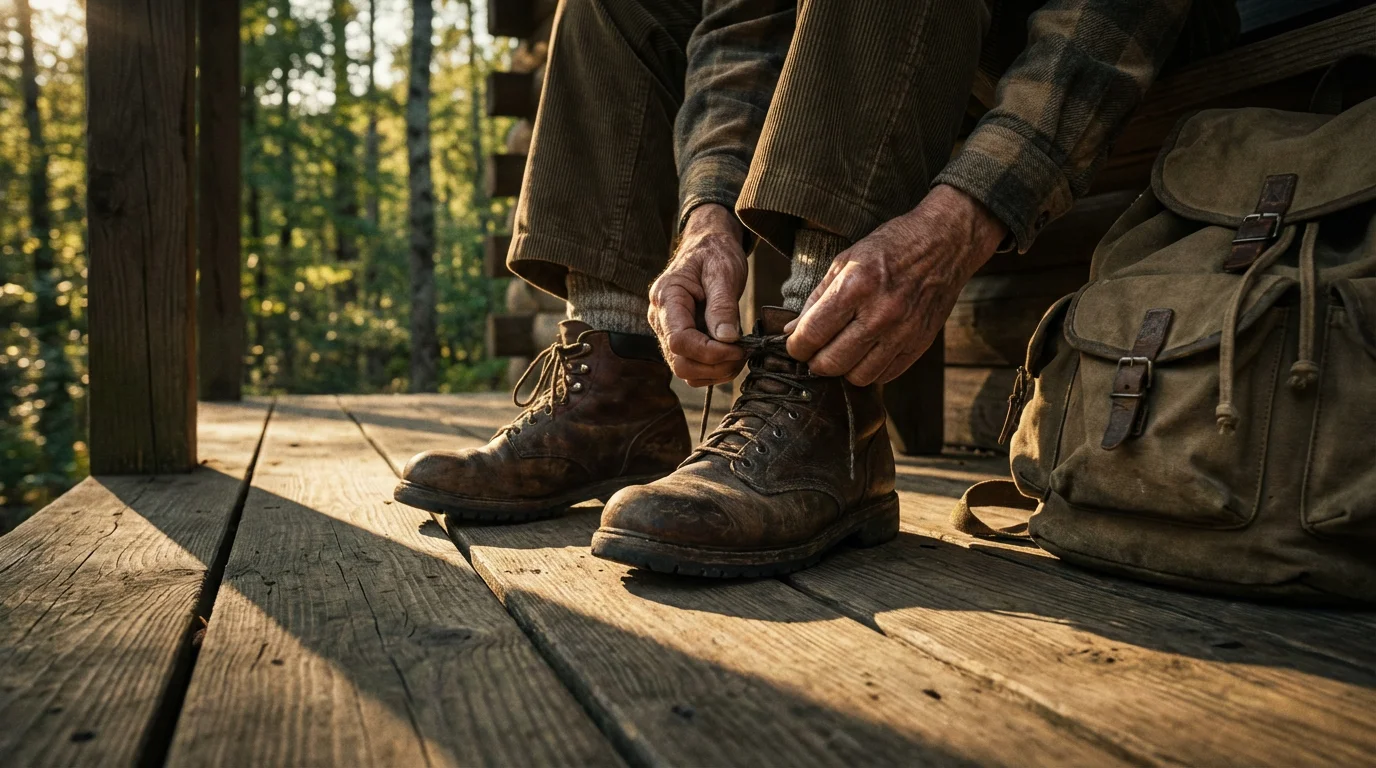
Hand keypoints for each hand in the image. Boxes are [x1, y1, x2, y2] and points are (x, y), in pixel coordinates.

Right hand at [648, 204, 748, 386]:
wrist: (708, 247)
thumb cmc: (715, 253)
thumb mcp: (723, 272)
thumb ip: (723, 305)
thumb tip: (727, 339)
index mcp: (667, 298)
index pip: (679, 341)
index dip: (709, 352)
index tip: (738, 348)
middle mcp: (661, 319)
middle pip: (679, 362)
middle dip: (714, 366)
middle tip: (743, 353)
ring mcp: (668, 332)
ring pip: (685, 371)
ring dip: (715, 372)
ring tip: (740, 354)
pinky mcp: (681, 340)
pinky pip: (692, 368)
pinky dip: (713, 370)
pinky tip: (731, 355)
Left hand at [784, 185, 1006, 385]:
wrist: (943, 244)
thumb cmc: (890, 248)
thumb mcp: (845, 261)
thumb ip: (816, 299)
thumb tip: (792, 331)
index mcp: (855, 287)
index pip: (812, 335)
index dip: (796, 347)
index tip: (794, 345)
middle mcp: (880, 313)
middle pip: (832, 363)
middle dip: (814, 362)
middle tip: (814, 353)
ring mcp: (903, 332)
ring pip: (858, 377)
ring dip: (842, 370)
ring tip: (840, 354)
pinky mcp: (920, 344)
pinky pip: (885, 375)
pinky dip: (869, 370)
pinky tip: (865, 353)